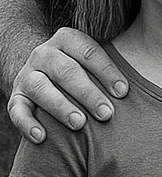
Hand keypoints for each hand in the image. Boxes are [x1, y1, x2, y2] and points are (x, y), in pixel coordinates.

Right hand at [6, 28, 127, 142]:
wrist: (42, 71)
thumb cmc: (80, 68)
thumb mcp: (91, 60)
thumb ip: (107, 66)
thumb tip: (130, 89)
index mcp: (67, 38)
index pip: (89, 52)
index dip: (107, 72)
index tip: (123, 92)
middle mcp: (44, 53)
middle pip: (67, 71)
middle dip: (89, 94)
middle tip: (107, 113)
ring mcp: (27, 75)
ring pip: (42, 88)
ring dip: (61, 107)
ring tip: (80, 124)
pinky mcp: (15, 97)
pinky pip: (17, 111)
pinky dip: (28, 124)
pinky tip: (42, 137)